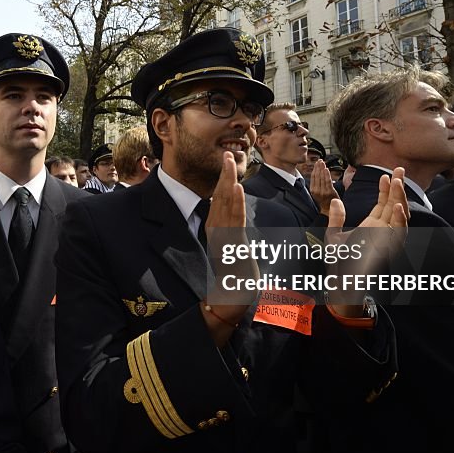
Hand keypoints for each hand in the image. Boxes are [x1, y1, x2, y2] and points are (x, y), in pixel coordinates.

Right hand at [202, 152, 256, 345]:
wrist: (232, 298)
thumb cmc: (235, 277)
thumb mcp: (234, 249)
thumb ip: (233, 233)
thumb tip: (237, 221)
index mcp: (218, 229)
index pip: (221, 199)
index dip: (224, 180)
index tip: (228, 164)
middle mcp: (217, 230)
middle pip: (220, 197)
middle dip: (224, 175)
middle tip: (227, 154)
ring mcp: (222, 237)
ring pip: (225, 204)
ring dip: (228, 182)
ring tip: (231, 164)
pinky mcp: (231, 244)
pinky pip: (233, 219)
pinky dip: (234, 202)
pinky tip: (236, 188)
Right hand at [309, 160, 337, 215]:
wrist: (329, 211)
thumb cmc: (324, 202)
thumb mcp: (317, 194)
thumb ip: (316, 186)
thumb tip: (317, 176)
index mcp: (313, 191)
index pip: (313, 177)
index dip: (315, 169)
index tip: (316, 163)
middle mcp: (317, 191)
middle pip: (317, 176)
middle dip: (318, 167)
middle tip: (319, 160)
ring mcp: (323, 192)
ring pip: (322, 178)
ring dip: (322, 169)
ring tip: (322, 163)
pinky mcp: (329, 192)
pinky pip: (328, 181)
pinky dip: (326, 175)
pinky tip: (326, 169)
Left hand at [324, 168, 408, 310]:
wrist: (341, 280)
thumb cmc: (339, 261)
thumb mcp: (333, 235)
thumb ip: (336, 217)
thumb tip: (336, 200)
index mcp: (373, 226)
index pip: (383, 203)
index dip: (386, 189)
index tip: (385, 174)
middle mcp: (383, 231)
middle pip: (394, 205)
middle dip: (397, 187)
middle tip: (399, 169)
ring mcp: (388, 239)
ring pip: (400, 216)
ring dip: (399, 199)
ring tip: (397, 182)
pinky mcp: (389, 249)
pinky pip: (399, 233)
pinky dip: (399, 220)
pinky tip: (397, 206)